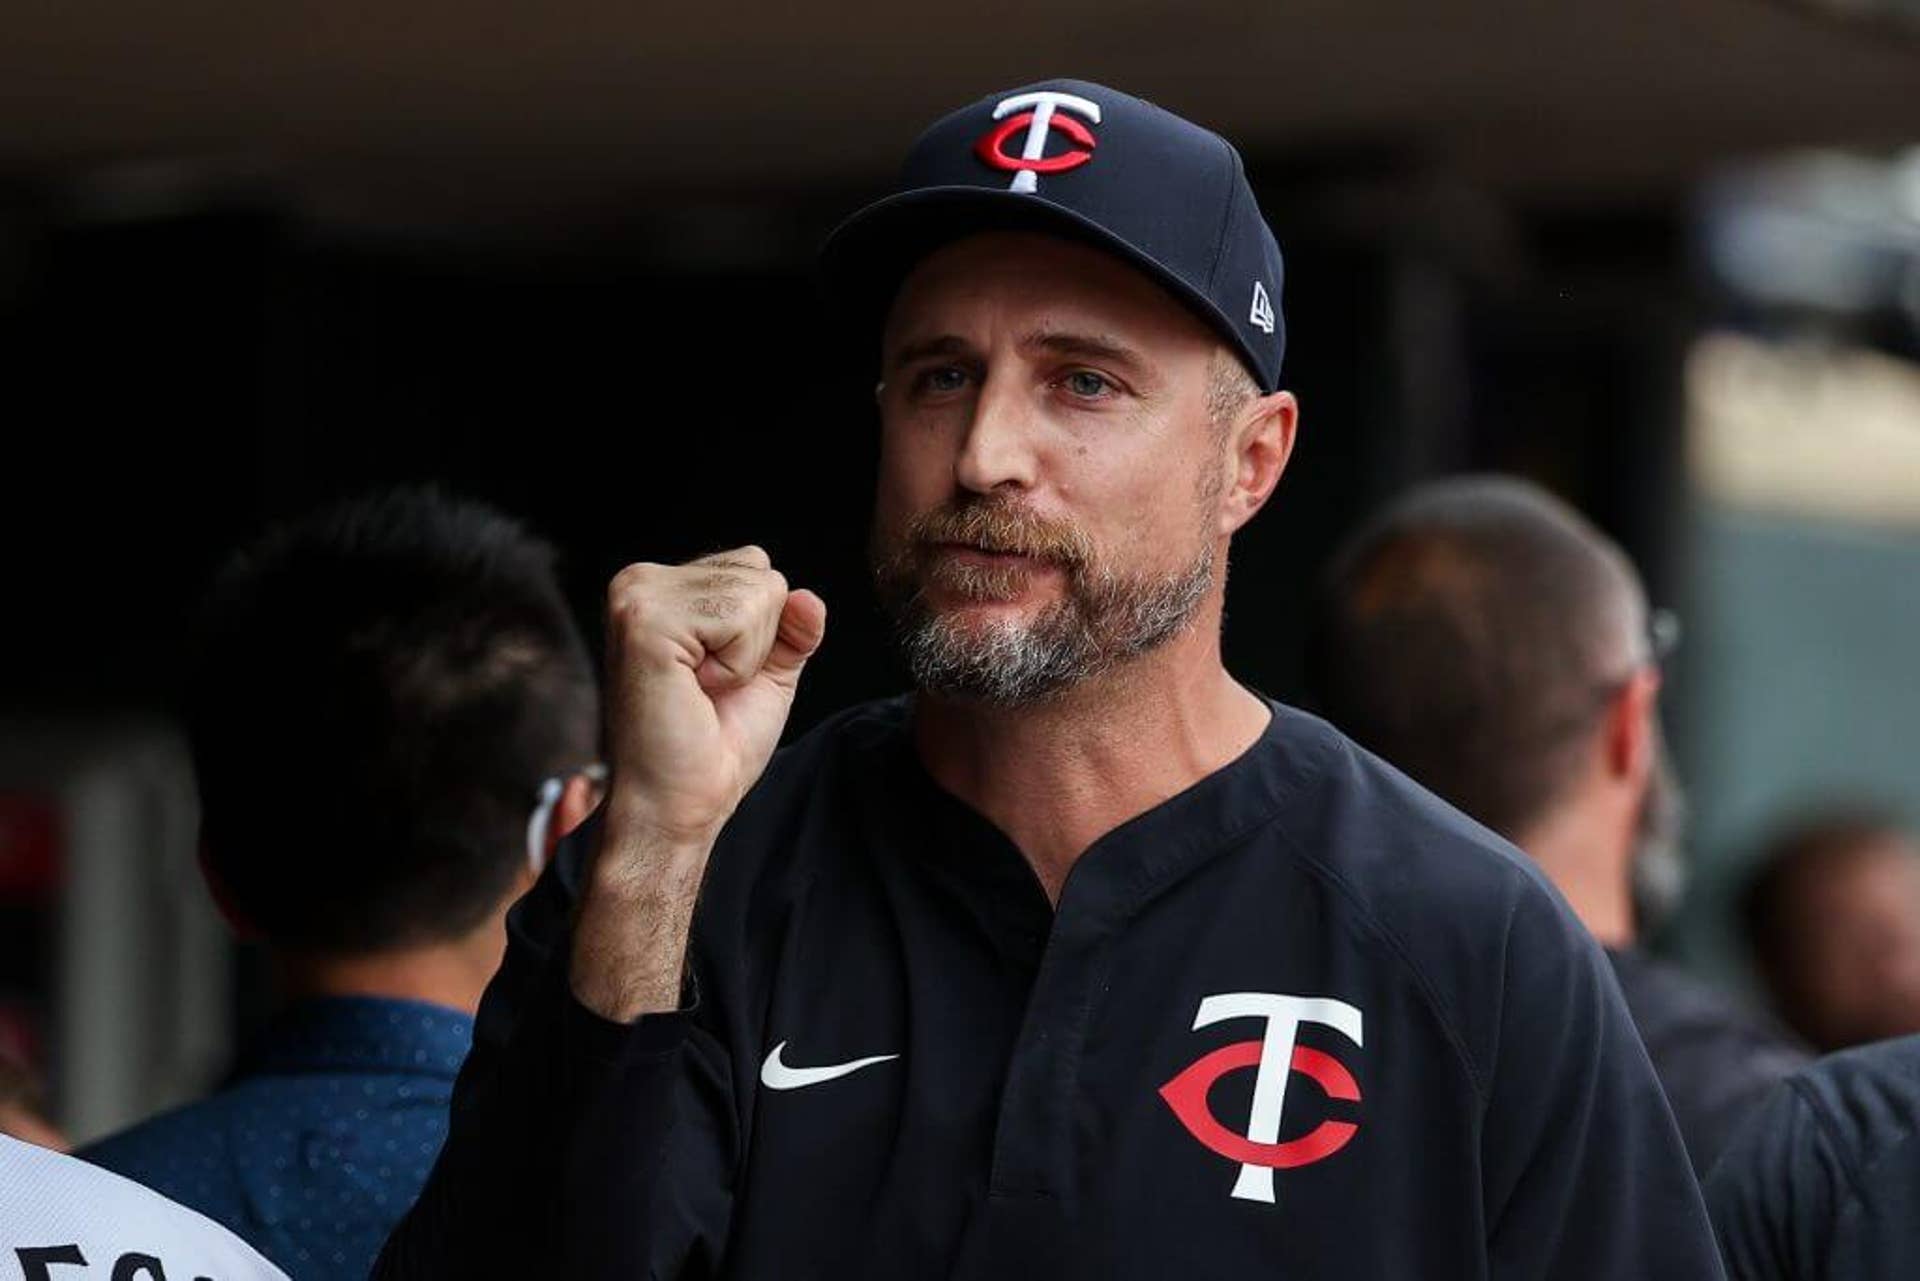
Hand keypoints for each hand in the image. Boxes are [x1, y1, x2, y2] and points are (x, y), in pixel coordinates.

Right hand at [601, 545, 826, 845]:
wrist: (678, 802)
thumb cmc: (714, 745)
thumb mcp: (769, 674)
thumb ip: (792, 628)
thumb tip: (808, 597)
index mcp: (661, 587)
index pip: (755, 566)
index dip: (762, 632)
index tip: (716, 677)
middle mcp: (640, 582)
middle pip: (760, 572)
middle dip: (757, 640)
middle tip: (708, 688)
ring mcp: (637, 597)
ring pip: (757, 591)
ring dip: (745, 657)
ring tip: (700, 690)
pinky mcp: (645, 621)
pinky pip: (740, 616)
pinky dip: (736, 665)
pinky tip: (695, 689)